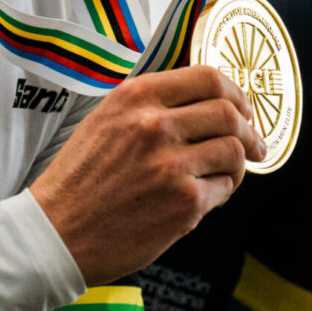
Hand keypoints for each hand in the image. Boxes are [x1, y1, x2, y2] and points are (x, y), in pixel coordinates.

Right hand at [30, 65, 260, 284]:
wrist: (57, 233)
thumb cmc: (80, 180)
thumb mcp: (105, 121)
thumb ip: (150, 105)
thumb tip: (205, 102)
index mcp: (136, 98)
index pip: (208, 77)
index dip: (236, 92)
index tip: (242, 108)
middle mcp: (155, 125)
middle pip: (229, 112)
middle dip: (248, 129)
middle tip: (254, 143)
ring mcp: (172, 165)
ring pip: (234, 150)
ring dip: (240, 162)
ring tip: (228, 173)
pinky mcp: (185, 204)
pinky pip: (225, 188)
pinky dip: (222, 192)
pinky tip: (205, 196)